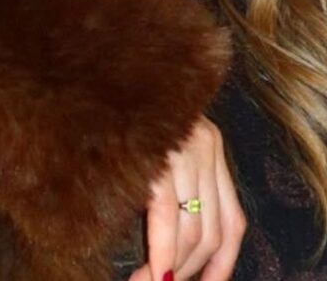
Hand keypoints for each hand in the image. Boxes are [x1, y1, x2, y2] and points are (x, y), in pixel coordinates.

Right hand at [128, 117, 245, 280]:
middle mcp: (206, 146)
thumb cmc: (116, 114)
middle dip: (189, 273)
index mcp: (212, 148)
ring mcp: (185, 147)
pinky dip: (161, 255)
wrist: (91, 67)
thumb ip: (177, 188)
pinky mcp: (160, 153)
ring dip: (171, 270)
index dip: (222, 266)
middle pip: (213, 234)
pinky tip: (146, 273)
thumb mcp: (160, 149)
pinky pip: (167, 219)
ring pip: (194, 232)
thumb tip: (177, 252)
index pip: (234, 223)